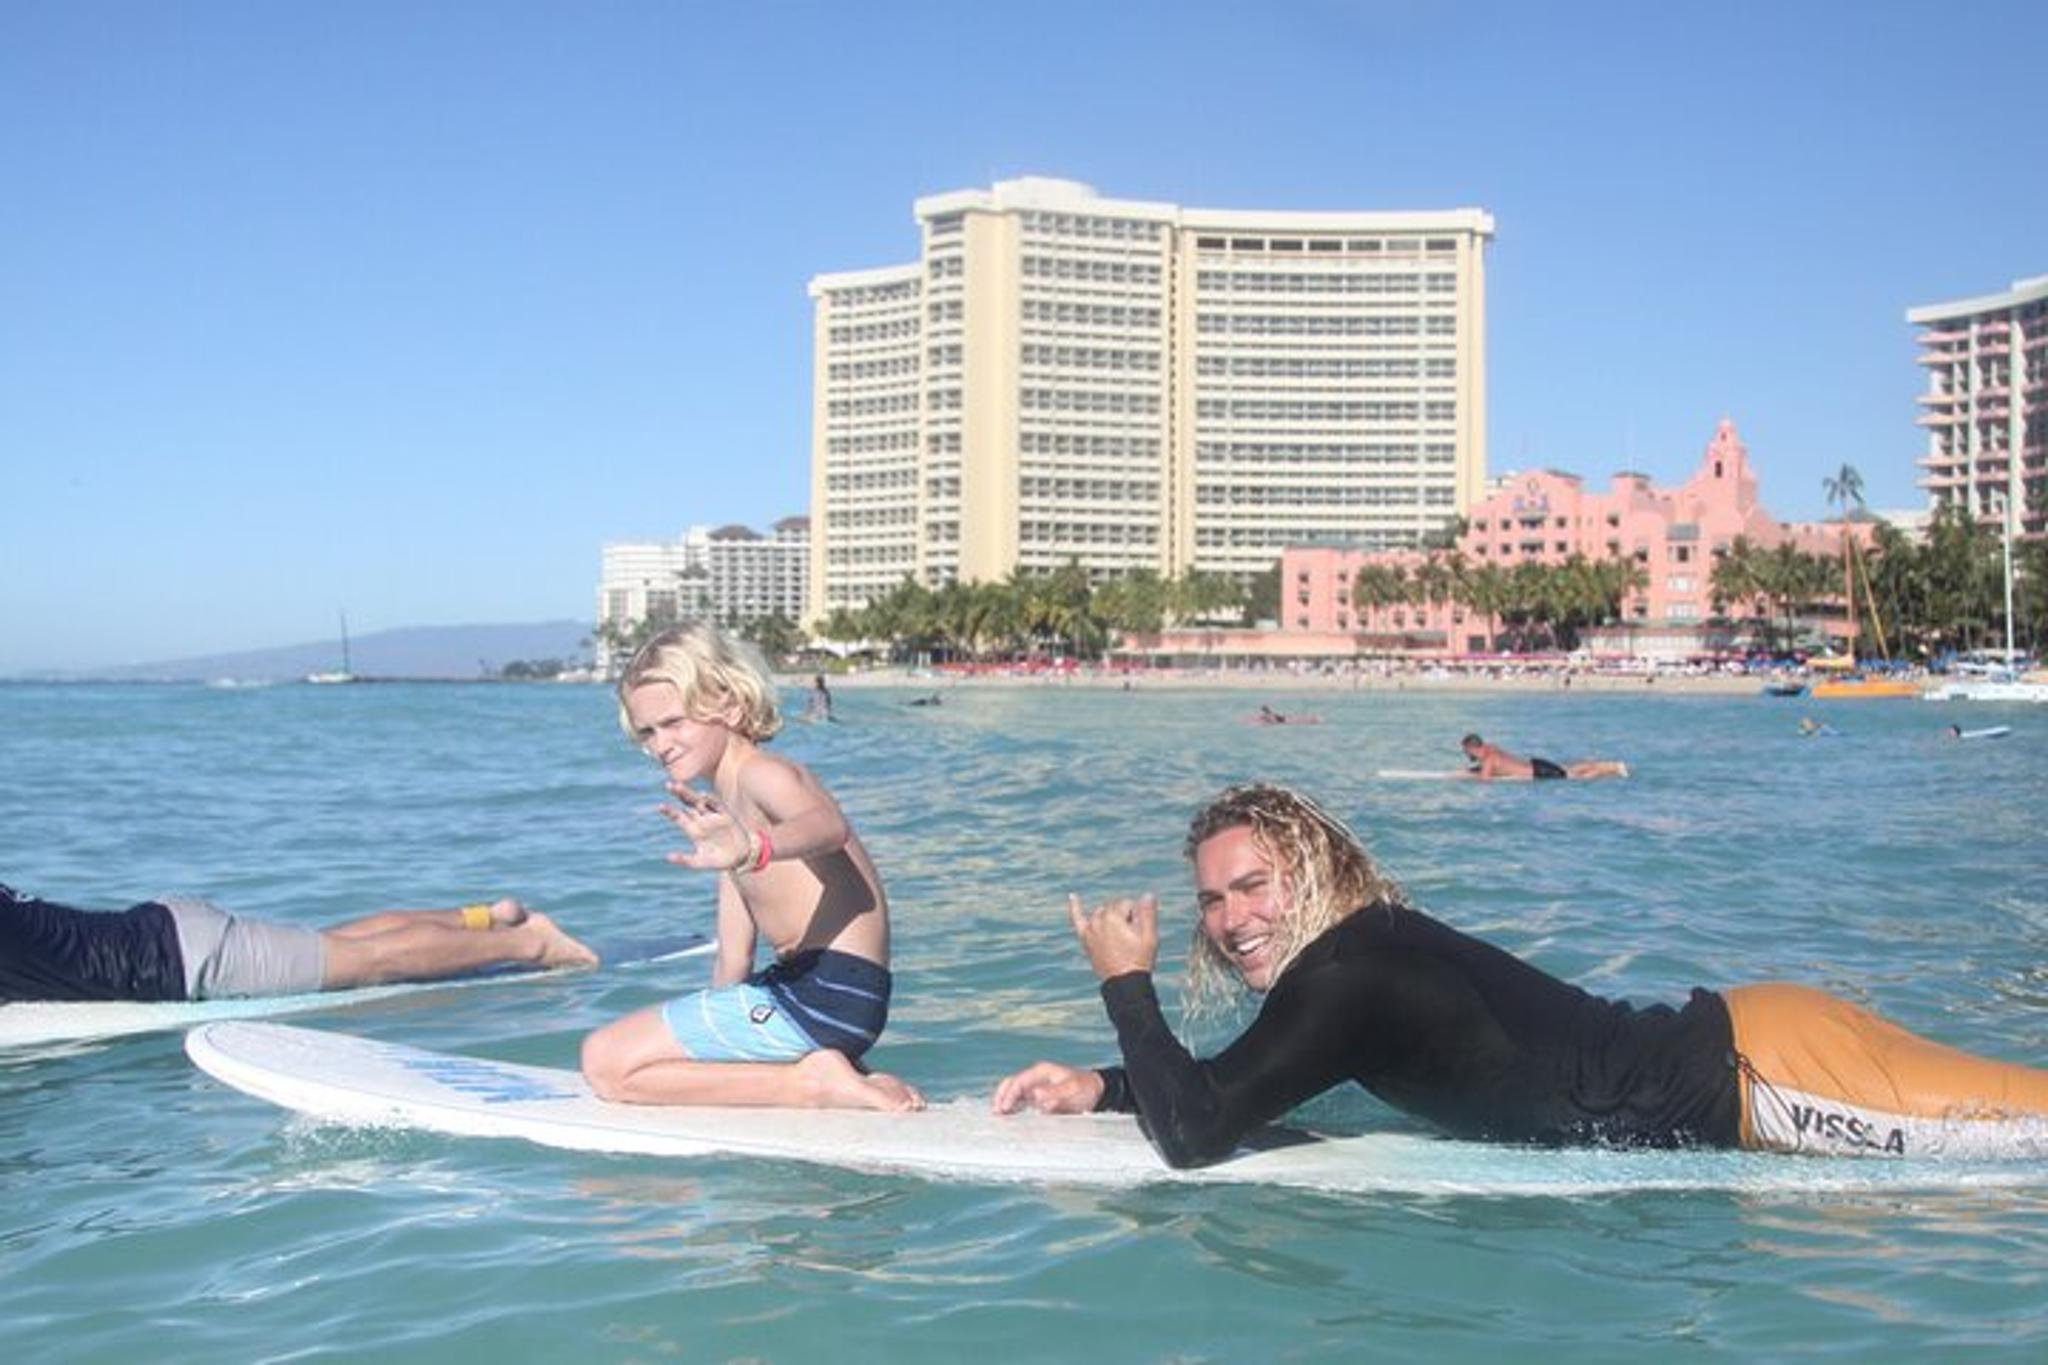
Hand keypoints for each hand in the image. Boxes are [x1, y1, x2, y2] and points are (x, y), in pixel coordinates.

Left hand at [658, 785, 753, 871]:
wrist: (740, 858)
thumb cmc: (718, 861)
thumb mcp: (700, 862)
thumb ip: (685, 860)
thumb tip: (668, 857)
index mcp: (693, 830)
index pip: (678, 817)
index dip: (669, 811)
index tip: (660, 806)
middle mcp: (701, 820)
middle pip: (688, 803)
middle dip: (679, 794)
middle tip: (668, 785)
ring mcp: (713, 817)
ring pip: (700, 801)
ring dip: (690, 793)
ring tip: (680, 786)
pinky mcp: (726, 816)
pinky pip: (717, 805)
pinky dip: (711, 800)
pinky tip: (703, 795)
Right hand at [991, 1061, 1105, 1114]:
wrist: (1097, 1091)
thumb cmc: (1086, 1088)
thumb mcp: (1072, 1090)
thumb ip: (1055, 1093)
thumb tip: (1036, 1096)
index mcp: (1041, 1072)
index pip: (1018, 1082)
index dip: (1009, 1095)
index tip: (1004, 1108)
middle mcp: (1036, 1079)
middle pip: (1011, 1084)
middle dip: (1001, 1097)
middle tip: (995, 1113)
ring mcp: (1037, 1088)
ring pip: (1014, 1093)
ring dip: (1005, 1103)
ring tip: (998, 1118)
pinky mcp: (1040, 1098)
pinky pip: (1022, 1101)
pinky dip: (1014, 1108)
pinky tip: (1010, 1118)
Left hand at [1068, 892, 1158, 980]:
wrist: (1124, 983)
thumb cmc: (1139, 959)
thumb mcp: (1149, 936)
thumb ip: (1148, 913)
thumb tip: (1148, 894)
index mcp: (1113, 917)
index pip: (1128, 904)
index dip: (1137, 917)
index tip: (1139, 935)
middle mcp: (1098, 921)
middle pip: (1115, 908)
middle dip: (1125, 917)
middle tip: (1131, 939)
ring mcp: (1089, 930)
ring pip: (1102, 913)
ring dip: (1110, 918)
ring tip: (1120, 936)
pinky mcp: (1085, 940)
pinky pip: (1077, 919)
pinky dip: (1075, 907)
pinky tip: (1073, 896)